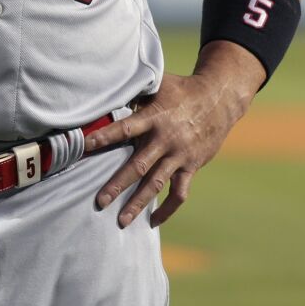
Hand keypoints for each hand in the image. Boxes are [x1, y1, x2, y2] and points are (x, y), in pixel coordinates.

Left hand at [83, 46, 262, 228]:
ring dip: (138, 203)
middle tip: (99, 202)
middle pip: (138, 166)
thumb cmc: (182, 89)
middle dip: (117, 185)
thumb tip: (107, 91)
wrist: (219, 99)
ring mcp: (180, 155)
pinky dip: (168, 209)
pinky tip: (153, 220)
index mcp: (154, 117)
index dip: (104, 137)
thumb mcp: (158, 84)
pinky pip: (179, 193)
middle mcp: (166, 139)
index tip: (85, 146)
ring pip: (156, 184)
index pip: (125, 129)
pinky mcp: (192, 166)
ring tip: (122, 221)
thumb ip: (135, 92)